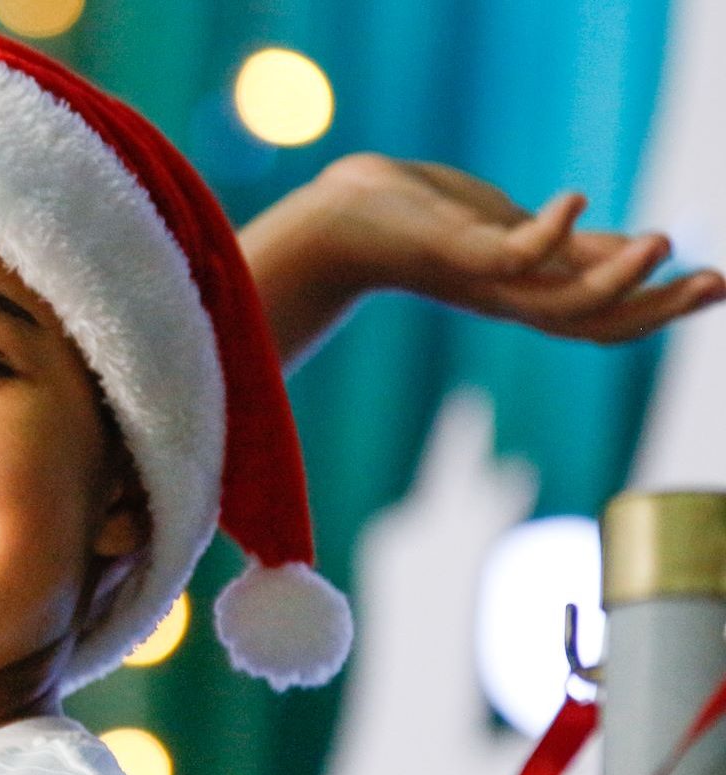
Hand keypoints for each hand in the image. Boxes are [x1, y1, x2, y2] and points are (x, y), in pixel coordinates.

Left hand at [305, 154, 725, 342]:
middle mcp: (508, 299)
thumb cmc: (426, 225)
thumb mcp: (513, 236)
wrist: (340, 223)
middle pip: (594, 324)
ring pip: (558, 306)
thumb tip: (641, 256)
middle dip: (657, 308)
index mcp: (528, 294)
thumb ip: (572, 252)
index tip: (719, 286)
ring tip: (663, 243)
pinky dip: (548, 230)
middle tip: (715, 282)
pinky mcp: (453, 251)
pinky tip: (577, 196)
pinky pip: (508, 255)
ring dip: (615, 280)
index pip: (605, 316)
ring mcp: (481, 280)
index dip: (661, 308)